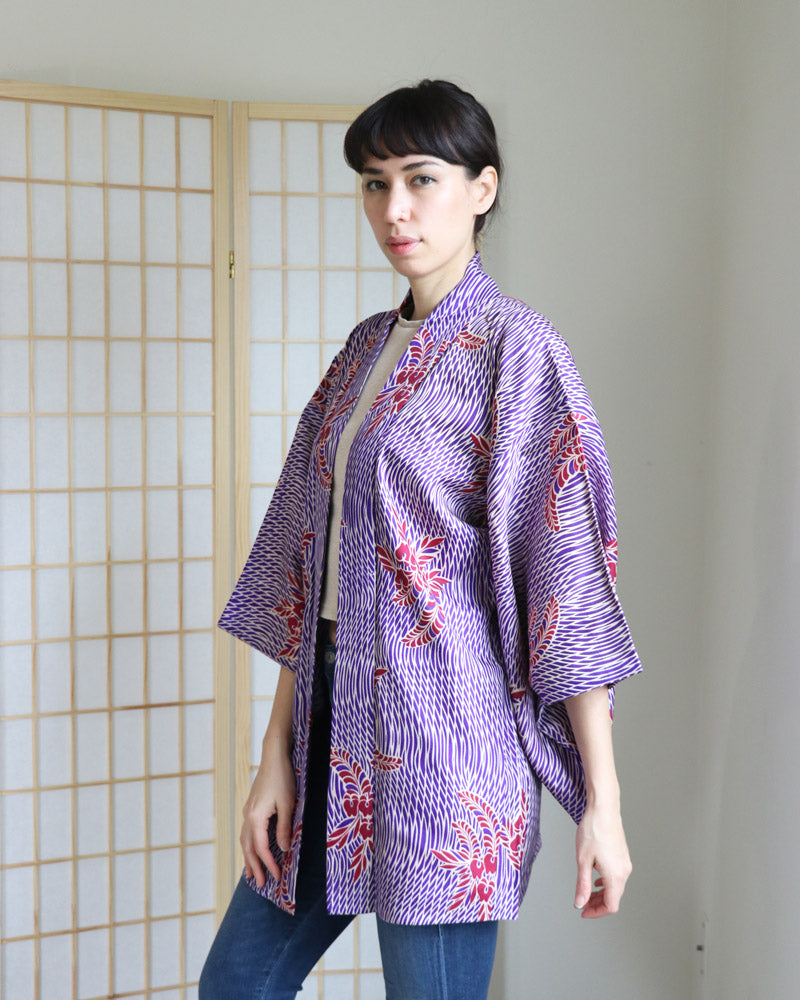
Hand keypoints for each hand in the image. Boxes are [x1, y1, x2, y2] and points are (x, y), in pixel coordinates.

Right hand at [239, 742, 296, 886]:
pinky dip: (249, 844)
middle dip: (254, 867)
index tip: (276, 877)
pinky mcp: (251, 806)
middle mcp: (248, 816)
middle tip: (259, 884)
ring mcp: (248, 811)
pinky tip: (254, 848)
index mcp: (255, 817)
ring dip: (249, 857)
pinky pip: (247, 831)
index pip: (260, 848)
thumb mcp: (288, 804)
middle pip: (248, 848)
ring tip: (251, 873)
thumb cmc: (283, 777)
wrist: (274, 756)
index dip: (268, 864)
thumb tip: (283, 849)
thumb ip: (284, 828)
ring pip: (245, 840)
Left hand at [573, 803, 631, 917]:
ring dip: (601, 893)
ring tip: (586, 891)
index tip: (582, 911)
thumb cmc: (592, 830)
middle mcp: (624, 871)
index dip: (596, 912)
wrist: (604, 808)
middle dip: (597, 904)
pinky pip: (616, 876)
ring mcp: (625, 863)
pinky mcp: (623, 855)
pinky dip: (605, 882)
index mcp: (615, 876)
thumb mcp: (583, 860)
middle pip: (614, 898)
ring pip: (615, 887)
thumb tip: (580, 903)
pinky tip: (595, 878)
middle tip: (581, 903)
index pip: (610, 906)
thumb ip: (582, 884)